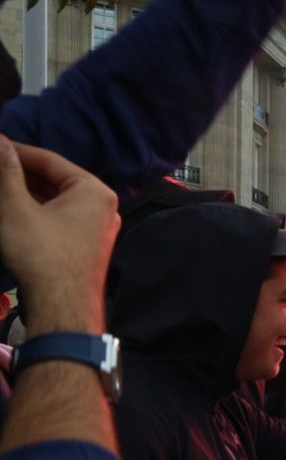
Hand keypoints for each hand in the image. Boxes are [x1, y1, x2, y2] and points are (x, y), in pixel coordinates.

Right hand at [0, 138, 119, 333]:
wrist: (61, 307)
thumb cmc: (42, 257)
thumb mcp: (16, 208)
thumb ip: (6, 172)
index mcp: (94, 191)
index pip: (49, 160)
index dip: (16, 152)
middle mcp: (102, 207)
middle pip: (53, 180)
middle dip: (18, 174)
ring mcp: (96, 228)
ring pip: (54, 201)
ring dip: (24, 193)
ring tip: (0, 190)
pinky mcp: (85, 246)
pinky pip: (58, 219)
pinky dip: (35, 212)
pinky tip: (11, 210)